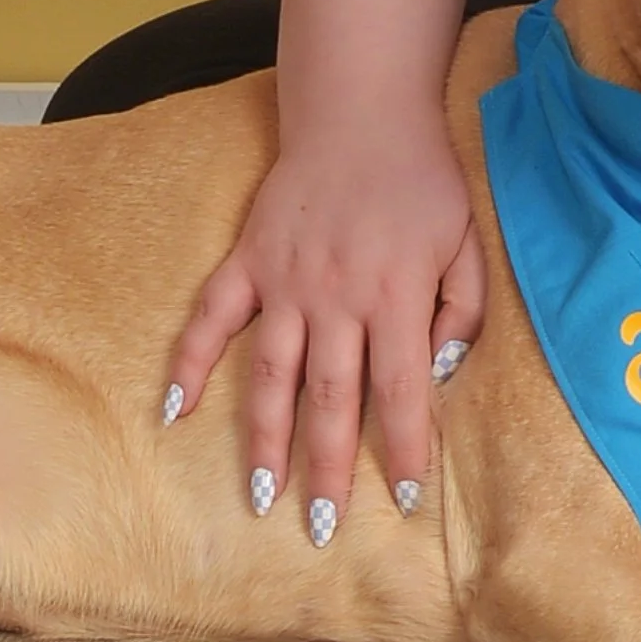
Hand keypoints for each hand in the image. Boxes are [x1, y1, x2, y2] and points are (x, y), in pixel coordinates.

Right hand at [165, 119, 484, 538]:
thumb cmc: (424, 182)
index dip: (407, 445)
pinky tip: (172, 410)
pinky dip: (188, 361)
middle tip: (323, 527)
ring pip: (270, 374)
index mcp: (396, 295)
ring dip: (263, 439)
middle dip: (329, 467)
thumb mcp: (468, 240)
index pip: (403, 388)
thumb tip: (442, 373)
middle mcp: (337, 297)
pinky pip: (211, 317)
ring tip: (258, 497)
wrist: (363, 113)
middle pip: (332, 397)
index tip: (406, 497)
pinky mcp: (248, 261)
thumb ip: (464, 308)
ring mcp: (285, 280)